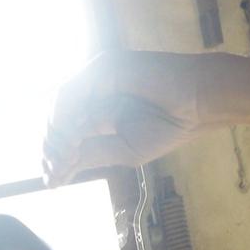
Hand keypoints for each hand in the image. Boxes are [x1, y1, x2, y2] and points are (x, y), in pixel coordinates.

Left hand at [43, 50, 210, 185]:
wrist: (199, 105)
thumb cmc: (169, 126)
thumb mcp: (124, 150)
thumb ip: (93, 153)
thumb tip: (61, 168)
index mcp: (97, 107)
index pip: (63, 129)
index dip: (53, 155)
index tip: (51, 182)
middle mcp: (92, 90)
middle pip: (55, 116)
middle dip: (51, 148)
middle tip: (54, 174)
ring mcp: (96, 76)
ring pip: (59, 104)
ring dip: (57, 136)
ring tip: (65, 160)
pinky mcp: (104, 67)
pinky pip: (74, 91)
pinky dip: (67, 117)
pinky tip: (74, 141)